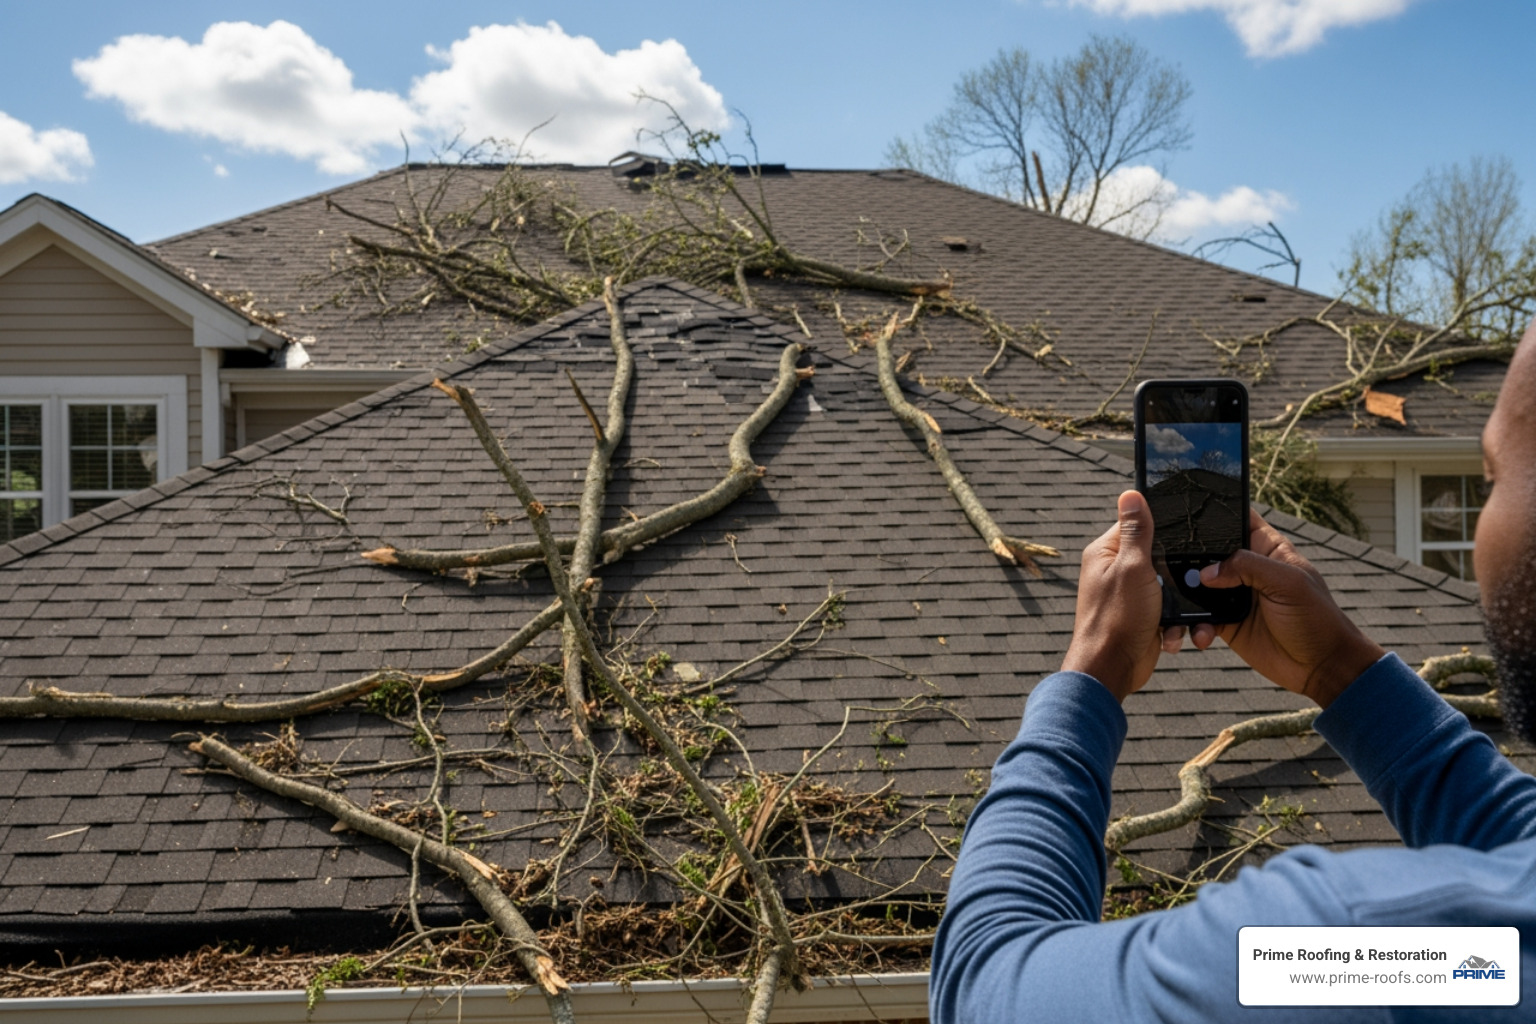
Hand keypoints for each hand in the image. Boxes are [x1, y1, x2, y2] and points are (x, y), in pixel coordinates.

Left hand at [1061, 490, 1175, 701]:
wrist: (1112, 669)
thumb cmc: (1115, 618)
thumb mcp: (1131, 568)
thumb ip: (1136, 532)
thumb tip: (1130, 493)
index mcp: (1106, 552)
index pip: (1138, 524)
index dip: (1164, 530)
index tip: (1187, 535)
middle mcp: (1115, 570)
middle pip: (1160, 556)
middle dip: (1175, 572)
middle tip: (1178, 584)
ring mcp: (1129, 594)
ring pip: (1169, 585)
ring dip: (1177, 604)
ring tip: (1170, 617)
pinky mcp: (1142, 615)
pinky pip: (1168, 610)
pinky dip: (1173, 622)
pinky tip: (1169, 634)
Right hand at [1176, 509, 1384, 707]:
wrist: (1321, 666)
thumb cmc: (1316, 619)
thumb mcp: (1289, 583)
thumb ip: (1248, 567)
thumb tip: (1208, 572)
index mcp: (1267, 549)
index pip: (1239, 520)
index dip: (1218, 514)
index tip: (1190, 514)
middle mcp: (1248, 569)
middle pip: (1209, 552)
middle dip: (1189, 557)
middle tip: (1172, 565)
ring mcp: (1235, 596)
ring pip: (1198, 586)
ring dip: (1186, 595)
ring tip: (1183, 606)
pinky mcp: (1226, 622)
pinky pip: (1200, 618)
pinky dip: (1194, 626)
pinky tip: (1203, 635)